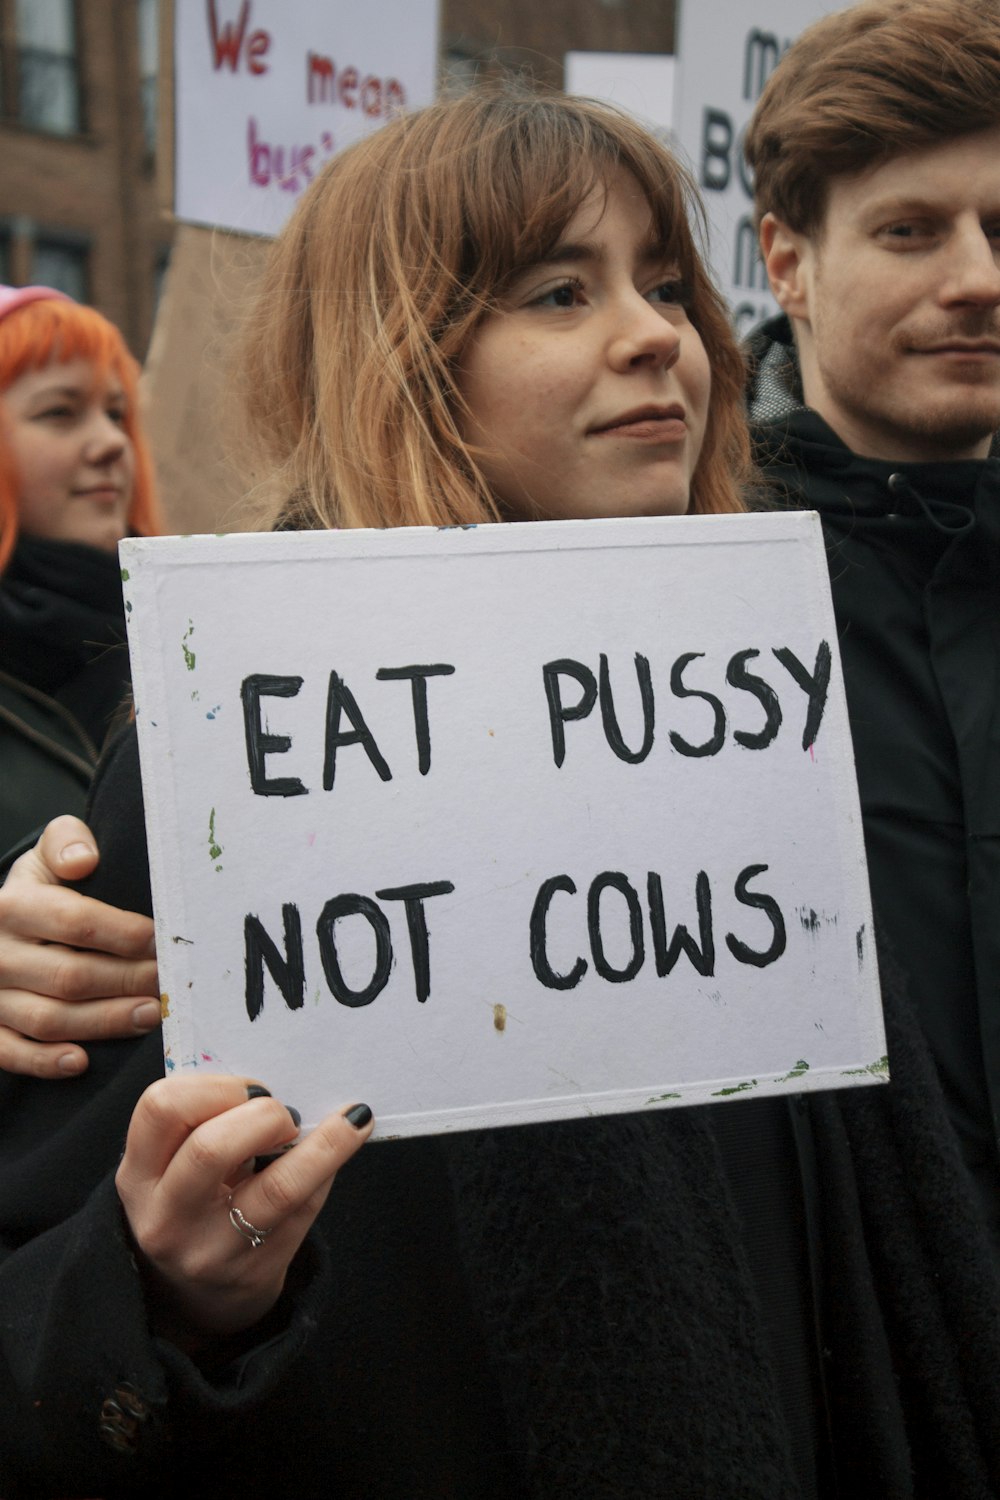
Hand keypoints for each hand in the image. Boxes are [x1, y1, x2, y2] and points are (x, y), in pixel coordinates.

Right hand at [0, 816, 158, 1078]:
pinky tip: (82, 1061)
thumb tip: (85, 860)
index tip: (162, 941)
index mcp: (12, 906)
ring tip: (151, 1016)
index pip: (76, 922)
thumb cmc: (38, 889)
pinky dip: (44, 1062)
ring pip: (48, 1018)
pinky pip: (9, 1053)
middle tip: (170, 985)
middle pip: (70, 976)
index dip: (125, 935)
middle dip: (127, 982)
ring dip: (104, 1022)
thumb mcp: (45, 855)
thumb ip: (66, 841)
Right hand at [116, 1075, 373, 1341]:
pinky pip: (305, 1209)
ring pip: (278, 1188)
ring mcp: (212, 1252)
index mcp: (138, 1175)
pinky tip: (347, 1142)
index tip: (250, 1088)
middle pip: (211, 1146)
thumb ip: (207, 1122)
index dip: (214, 1086)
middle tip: (284, 1114)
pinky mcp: (258, 1271)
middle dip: (262, 1113)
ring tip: (347, 1121)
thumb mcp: (173, 1166)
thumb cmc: (193, 1202)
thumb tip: (284, 1084)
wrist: (197, 1296)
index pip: (162, 1109)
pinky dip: (331, 1166)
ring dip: (323, 1143)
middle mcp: (166, 1218)